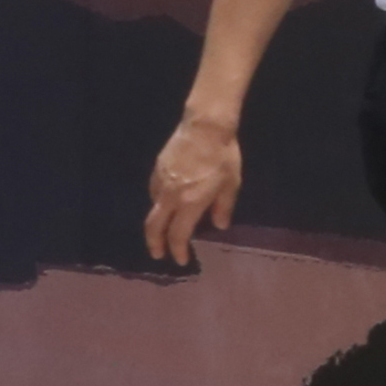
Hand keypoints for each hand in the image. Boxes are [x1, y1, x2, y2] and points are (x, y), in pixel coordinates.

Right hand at [145, 108, 244, 264]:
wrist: (205, 126)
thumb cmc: (223, 156)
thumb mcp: (231, 184)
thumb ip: (223, 207)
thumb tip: (219, 226)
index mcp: (190, 203)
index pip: (178, 235)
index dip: (178, 250)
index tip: (181, 260)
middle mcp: (170, 196)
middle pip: (154, 227)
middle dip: (155, 244)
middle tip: (159, 255)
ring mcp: (161, 181)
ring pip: (153, 209)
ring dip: (158, 223)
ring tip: (166, 228)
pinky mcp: (157, 169)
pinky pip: (154, 192)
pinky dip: (159, 203)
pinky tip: (167, 202)